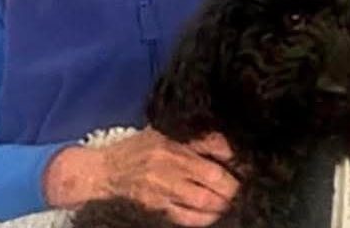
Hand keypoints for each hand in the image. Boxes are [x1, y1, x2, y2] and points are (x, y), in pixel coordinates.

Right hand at [103, 128, 238, 225]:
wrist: (105, 171)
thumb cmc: (138, 148)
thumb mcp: (164, 131)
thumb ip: (195, 137)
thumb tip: (227, 148)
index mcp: (173, 140)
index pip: (212, 144)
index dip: (233, 155)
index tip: (244, 163)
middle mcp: (170, 163)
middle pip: (213, 175)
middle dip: (232, 184)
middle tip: (241, 186)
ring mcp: (163, 188)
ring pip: (204, 200)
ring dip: (222, 202)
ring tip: (230, 201)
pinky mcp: (157, 207)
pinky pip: (188, 218)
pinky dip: (205, 218)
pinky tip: (213, 214)